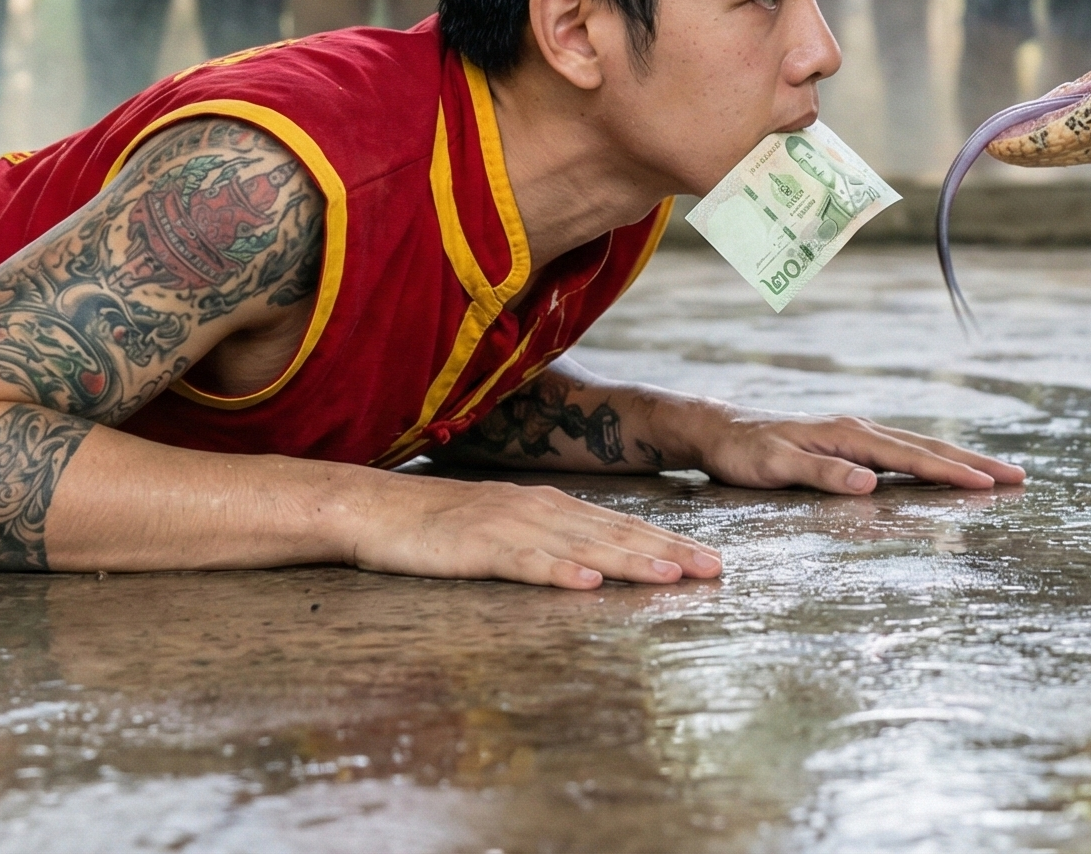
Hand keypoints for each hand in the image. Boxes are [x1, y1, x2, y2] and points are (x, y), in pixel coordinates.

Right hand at [351, 476, 722, 588]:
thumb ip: (550, 540)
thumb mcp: (507, 528)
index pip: (622, 524)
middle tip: (715, 568)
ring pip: (581, 547)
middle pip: (615, 532)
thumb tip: (596, 562)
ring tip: (671, 575)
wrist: (375, 509)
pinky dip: (558, 573)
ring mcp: (509, 527)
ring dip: (629, 561)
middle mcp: (540, 510)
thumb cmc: (441, 525)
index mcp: (550, 506)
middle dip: (669, 550)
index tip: (712, 559)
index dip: (669, 540)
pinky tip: (587, 584)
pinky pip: (524, 563)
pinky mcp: (477, 549)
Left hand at [686, 406, 1027, 494]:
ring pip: (920, 446)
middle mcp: (860, 429)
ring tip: (995, 473)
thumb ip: (823, 473)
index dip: (953, 472)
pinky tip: (943, 470)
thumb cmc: (743, 452)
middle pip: (929, 446)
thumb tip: (870, 483)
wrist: (718, 428)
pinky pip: (903, 452)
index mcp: (849, 434)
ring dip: (959, 459)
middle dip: (975, 462)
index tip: (990, 484)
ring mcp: (857, 434)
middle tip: (1019, 477)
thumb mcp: (776, 466)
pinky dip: (932, 460)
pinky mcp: (850, 442)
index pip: (912, 457)